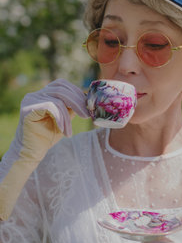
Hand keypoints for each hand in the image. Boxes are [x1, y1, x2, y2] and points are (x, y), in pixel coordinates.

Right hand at [0, 79, 89, 219]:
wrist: (28, 158)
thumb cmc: (45, 141)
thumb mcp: (64, 123)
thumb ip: (73, 110)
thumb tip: (93, 102)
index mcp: (45, 94)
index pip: (66, 85)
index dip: (80, 93)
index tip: (92, 108)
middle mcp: (37, 93)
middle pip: (64, 87)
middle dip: (80, 101)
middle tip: (90, 116)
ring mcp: (31, 100)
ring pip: (59, 96)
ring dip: (72, 111)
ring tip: (76, 127)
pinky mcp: (29, 110)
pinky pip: (52, 107)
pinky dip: (63, 119)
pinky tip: (65, 133)